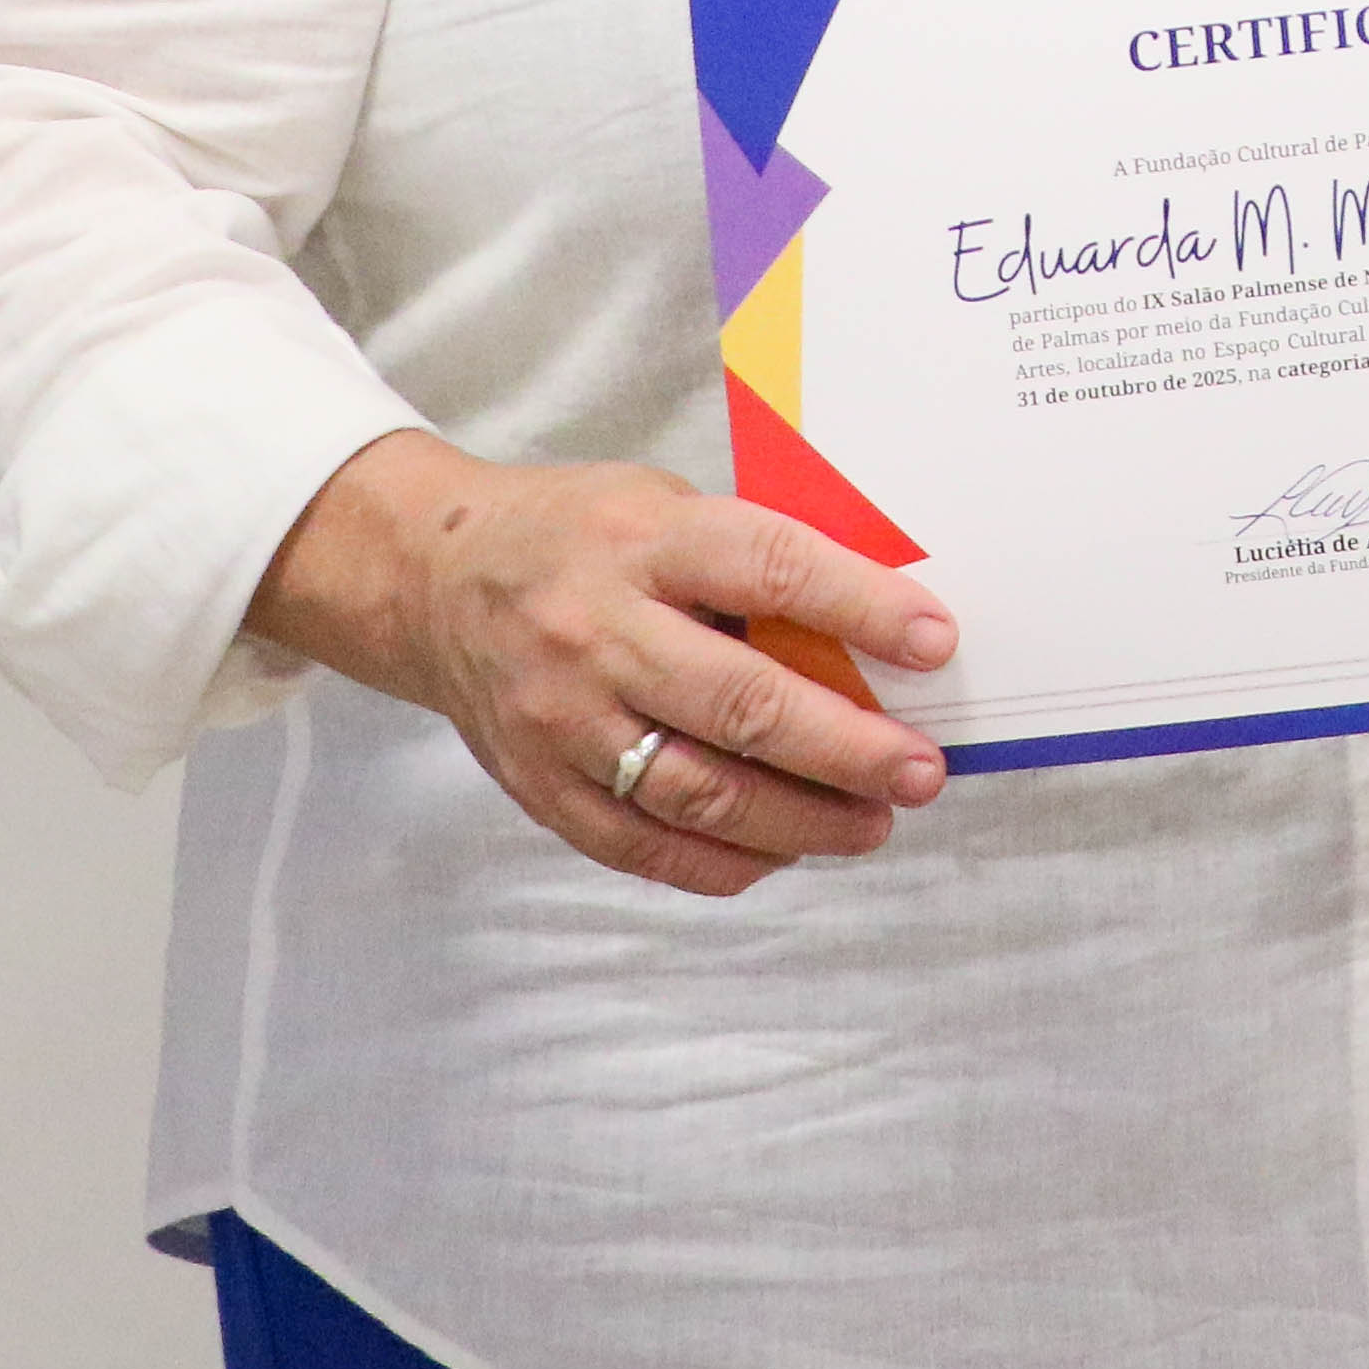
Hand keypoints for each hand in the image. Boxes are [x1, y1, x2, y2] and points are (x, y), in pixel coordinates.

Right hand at [247, 430, 956, 893]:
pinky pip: (644, 846)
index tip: (936, 642)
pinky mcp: (541, 786)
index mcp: (642, 543)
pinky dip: (725, 861)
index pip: (767, 569)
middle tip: (921, 770)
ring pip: (699, 793)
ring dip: (801, 820)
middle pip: (741, 704)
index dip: (860, 608)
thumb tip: (875, 629)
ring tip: (872, 823)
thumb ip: (752, 561)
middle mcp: (596, 632)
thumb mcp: (663, 507)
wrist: (432, 579)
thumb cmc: (580, 535)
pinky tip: (785, 852)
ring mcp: (563, 720)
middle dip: (847, 748)